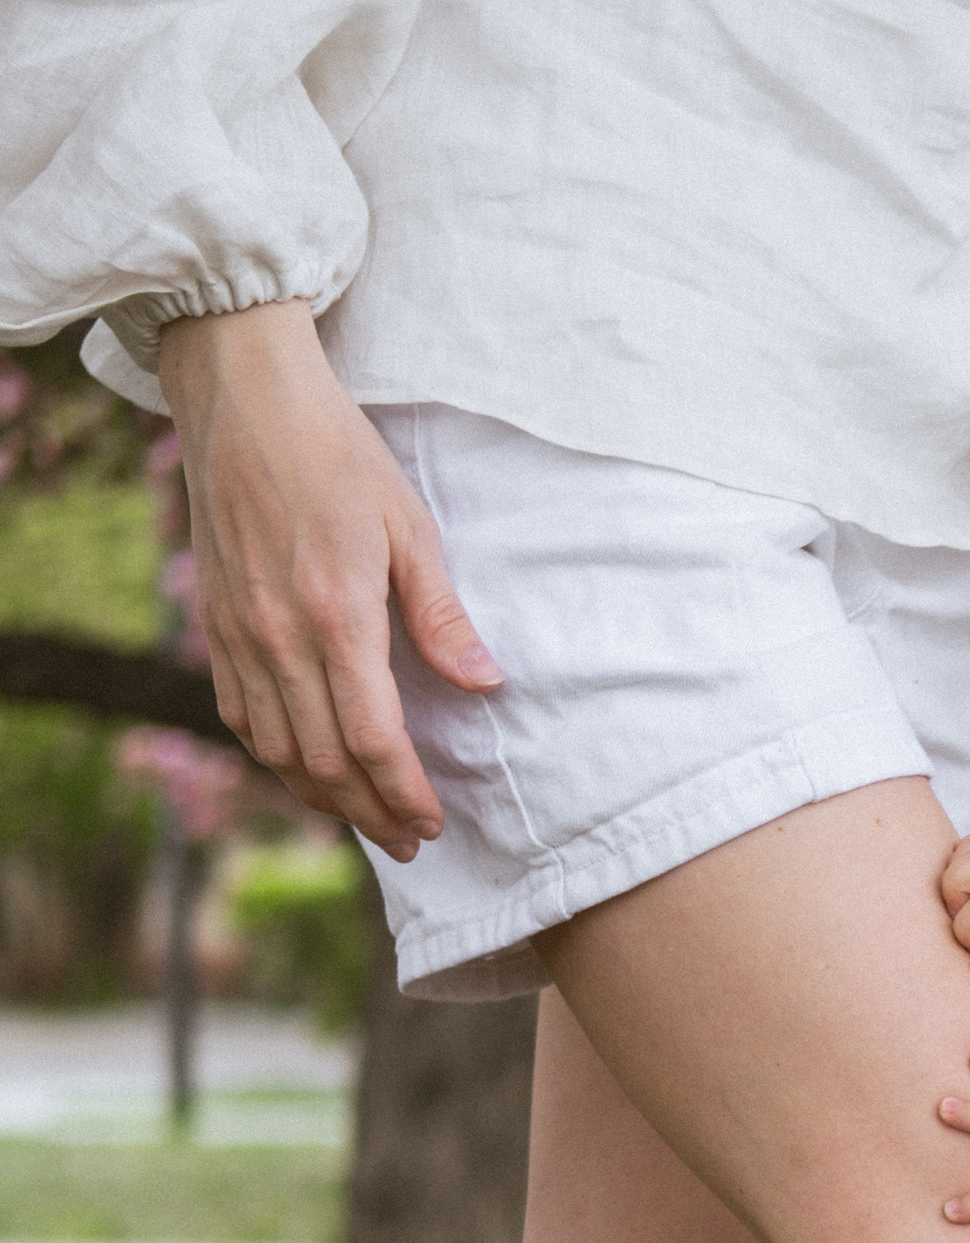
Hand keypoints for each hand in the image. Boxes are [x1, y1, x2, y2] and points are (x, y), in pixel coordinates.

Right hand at [159, 301, 501, 860]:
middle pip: (323, 761)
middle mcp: (277, 637)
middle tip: (408, 841)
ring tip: (364, 819)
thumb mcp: (410, 526)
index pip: (373, 739)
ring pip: (275, 750)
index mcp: (335, 616)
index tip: (432, 822)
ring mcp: (237, 634)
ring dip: (321, 797)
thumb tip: (483, 683)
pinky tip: (305, 768)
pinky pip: (238, 716)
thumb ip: (441, 614)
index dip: (404, 792)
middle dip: (369, 813)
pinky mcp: (213, 624)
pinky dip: (273, 757)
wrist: (243, 401)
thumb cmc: (337, 454)